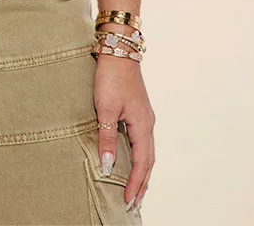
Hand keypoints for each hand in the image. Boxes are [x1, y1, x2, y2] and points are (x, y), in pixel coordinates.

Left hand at [93, 47, 154, 212]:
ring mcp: (144, 117)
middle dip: (142, 183)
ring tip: (135, 188)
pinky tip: (130, 159)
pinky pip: (141, 141)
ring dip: (141, 172)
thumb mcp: (105, 108)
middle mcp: (147, 123)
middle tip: (133, 203)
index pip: (141, 163)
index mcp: (143, 125)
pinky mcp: (137, 111)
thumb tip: (108, 166)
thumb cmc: (111, 77)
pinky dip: (138, 156)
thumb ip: (106, 137)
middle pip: (148, 161)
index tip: (128, 201)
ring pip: (146, 151)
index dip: (135, 184)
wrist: (118, 50)